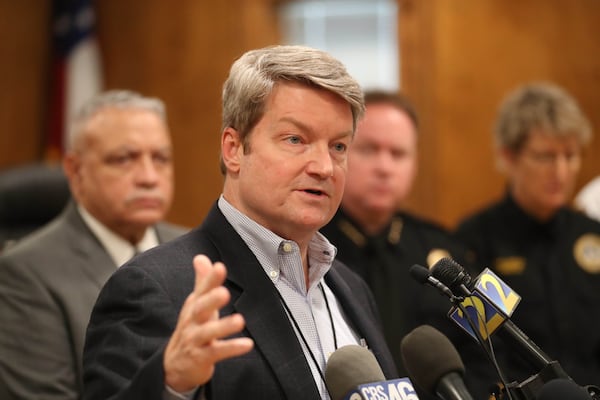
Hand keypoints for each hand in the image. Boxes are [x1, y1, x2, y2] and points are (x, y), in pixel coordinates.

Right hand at [164, 254, 253, 391]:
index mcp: (194, 306)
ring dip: (223, 326)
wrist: (175, 366)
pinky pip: (217, 352)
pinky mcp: (202, 358)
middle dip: (211, 300)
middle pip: (200, 309)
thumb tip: (201, 257)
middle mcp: (193, 322)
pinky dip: (232, 348)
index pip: (202, 290)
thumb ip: (202, 282)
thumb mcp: (196, 304)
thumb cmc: (192, 329)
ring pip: (208, 333)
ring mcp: (196, 340)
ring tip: (240, 320)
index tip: (219, 267)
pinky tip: (247, 344)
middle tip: (224, 292)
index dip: (210, 279)